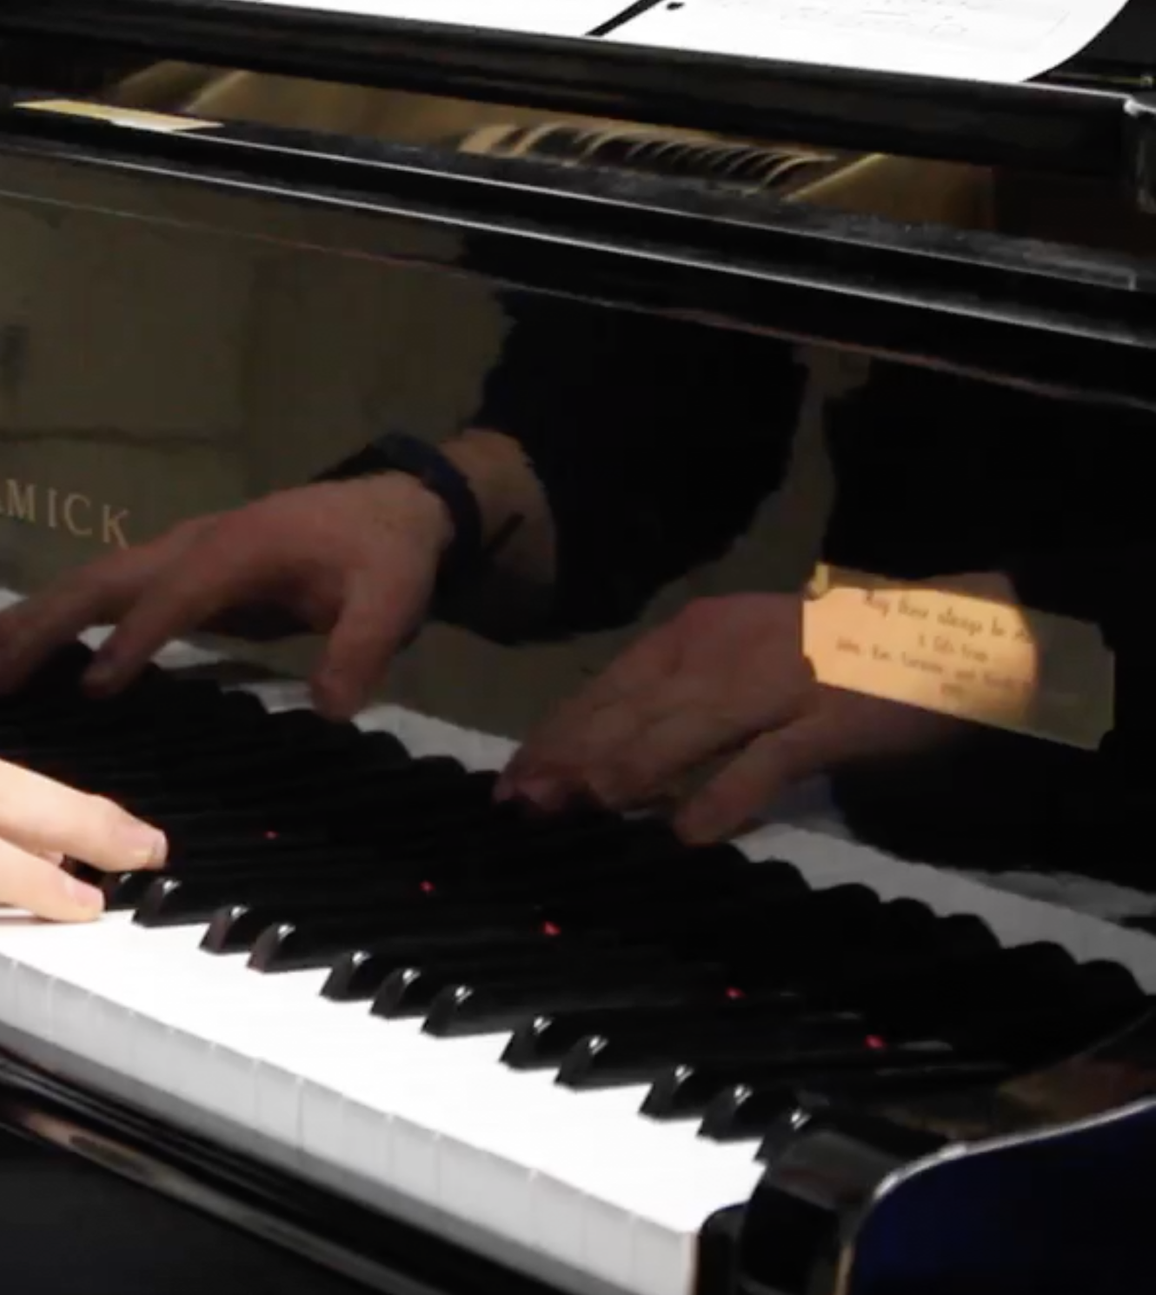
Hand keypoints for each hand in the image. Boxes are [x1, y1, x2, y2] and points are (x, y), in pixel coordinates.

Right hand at [0, 473, 450, 716]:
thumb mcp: (392, 600)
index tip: (92, 687)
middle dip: (46, 624)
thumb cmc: (385, 556)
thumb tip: (330, 707)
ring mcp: (177, 553)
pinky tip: (8, 641)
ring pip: (90, 582)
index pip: (175, 594)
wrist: (390, 508)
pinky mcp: (174, 571)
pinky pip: (101, 591)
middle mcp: (192, 544)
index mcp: (238, 550)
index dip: (135, 637)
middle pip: (105, 580)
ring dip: (32, 620)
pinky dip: (52, 614)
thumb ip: (362, 649)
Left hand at [500, 593, 956, 842]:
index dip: (557, 734)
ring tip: (574, 810)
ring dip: (623, 770)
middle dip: (570, 757)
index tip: (511, 778)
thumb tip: (605, 758)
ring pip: (682, 728)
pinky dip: (724, 795)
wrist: (951, 626)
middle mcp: (724, 652)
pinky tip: (684, 835)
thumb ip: (678, 704)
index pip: (608, 687)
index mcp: (696, 636)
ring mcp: (778, 682)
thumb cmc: (832, 653)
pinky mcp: (831, 718)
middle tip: (520, 803)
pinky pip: (767, 761)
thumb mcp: (739, 662)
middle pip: (629, 708)